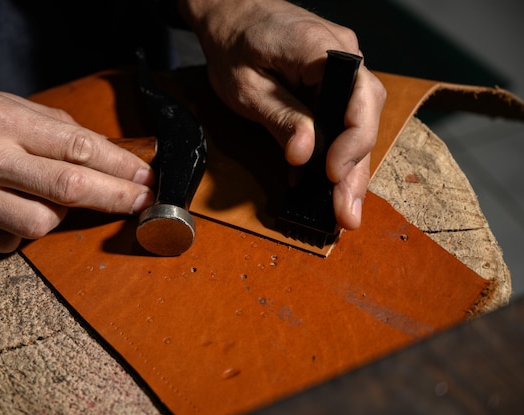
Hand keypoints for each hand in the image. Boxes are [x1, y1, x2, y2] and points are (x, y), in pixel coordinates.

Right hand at [0, 79, 154, 251]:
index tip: (146, 177)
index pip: (79, 148)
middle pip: (71, 189)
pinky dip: (23, 228)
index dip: (121, 167)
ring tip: (50, 198)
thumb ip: (49, 124)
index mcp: (2, 120)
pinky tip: (14, 210)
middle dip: (118, 198)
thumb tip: (96, 148)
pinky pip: (9, 241)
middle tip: (144, 202)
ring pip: (43, 224)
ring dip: (61, 215)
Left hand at [180, 0, 386, 229]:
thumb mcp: (245, 86)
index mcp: (320, 47)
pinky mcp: (331, 85)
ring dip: (349, 170)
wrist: (232, 14)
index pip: (358, 95)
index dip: (352, 140)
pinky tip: (323, 186)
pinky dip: (333, 155)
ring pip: (357, 124)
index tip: (331, 174)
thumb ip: (278, 116)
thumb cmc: (234, 43)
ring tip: (341, 211)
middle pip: (363, 116)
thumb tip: (306, 153)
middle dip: (355, 169)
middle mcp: (342, 55)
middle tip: (345, 213)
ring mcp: (341, 69)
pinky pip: (341, 120)